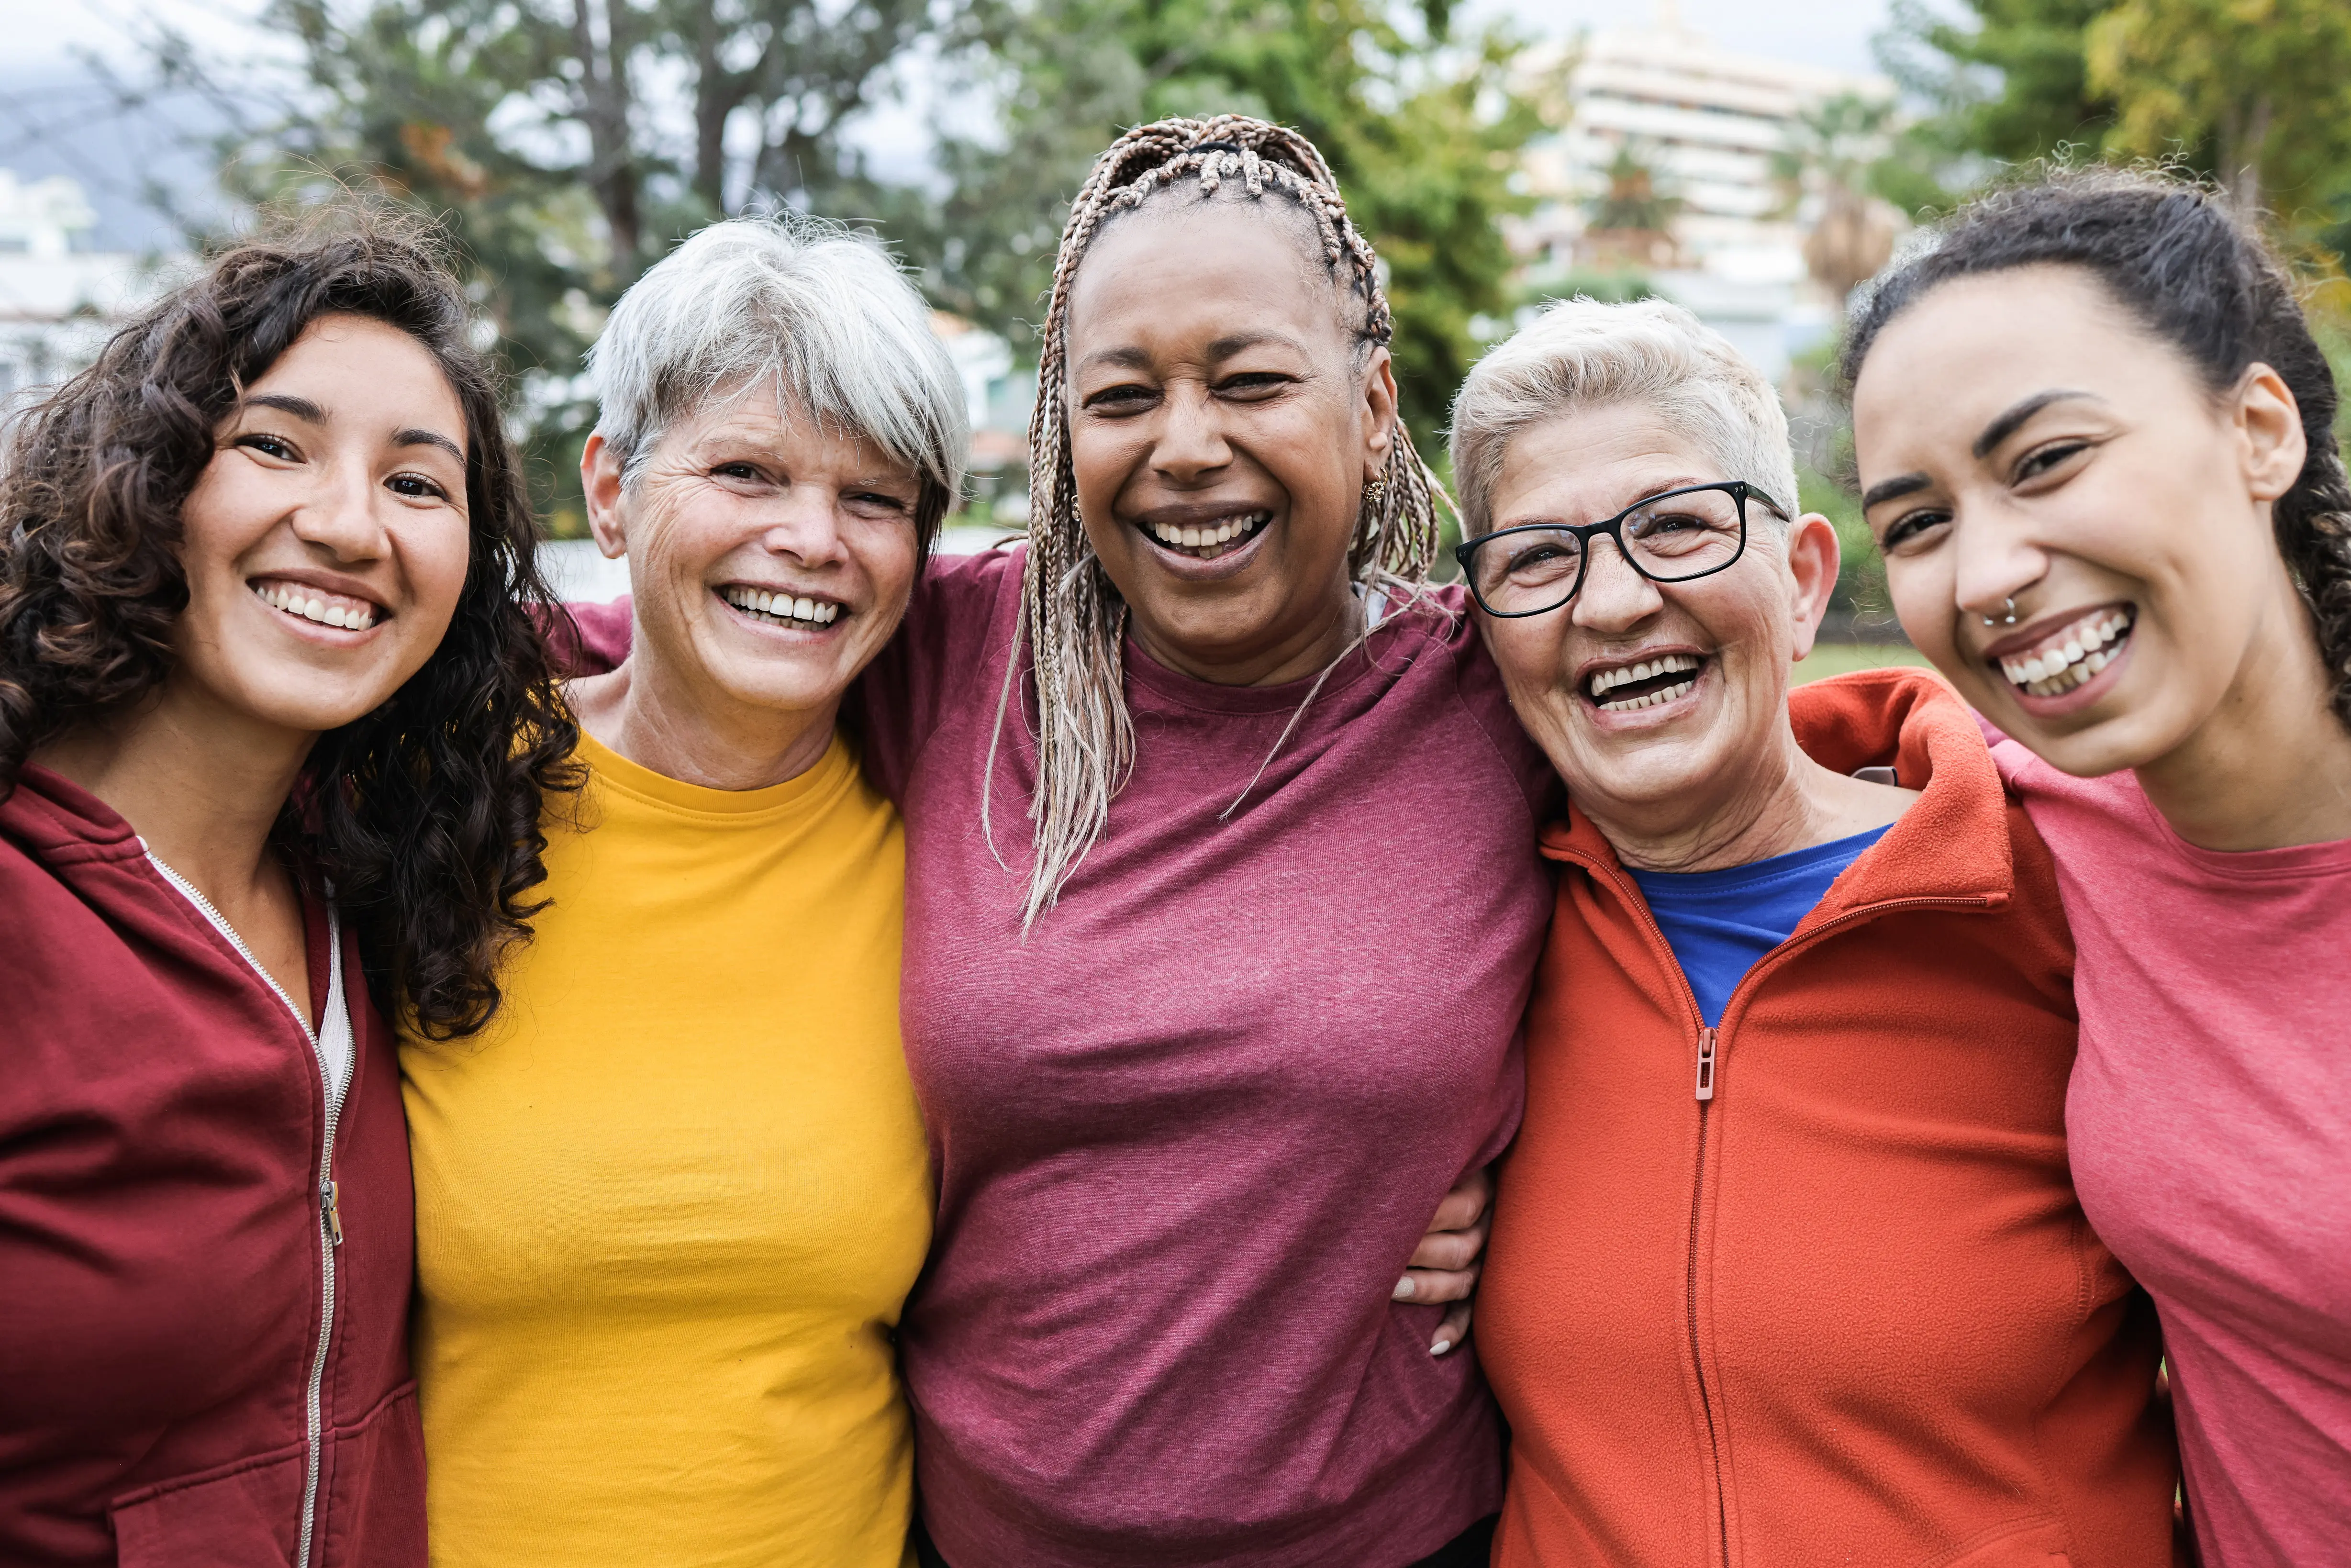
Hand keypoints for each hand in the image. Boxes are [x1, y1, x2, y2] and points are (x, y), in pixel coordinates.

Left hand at [1393, 1163, 1491, 1357]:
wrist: (1475, 1166)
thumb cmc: (1428, 1156)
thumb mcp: (1433, 1151)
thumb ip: (1413, 1160)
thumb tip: (1366, 1171)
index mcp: (1480, 1184)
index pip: (1458, 1208)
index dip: (1419, 1217)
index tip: (1379, 1221)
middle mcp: (1489, 1223)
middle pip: (1459, 1247)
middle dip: (1416, 1253)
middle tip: (1377, 1255)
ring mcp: (1490, 1255)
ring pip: (1465, 1280)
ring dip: (1428, 1288)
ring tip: (1391, 1289)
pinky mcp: (1483, 1281)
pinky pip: (1474, 1309)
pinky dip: (1456, 1329)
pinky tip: (1435, 1346)